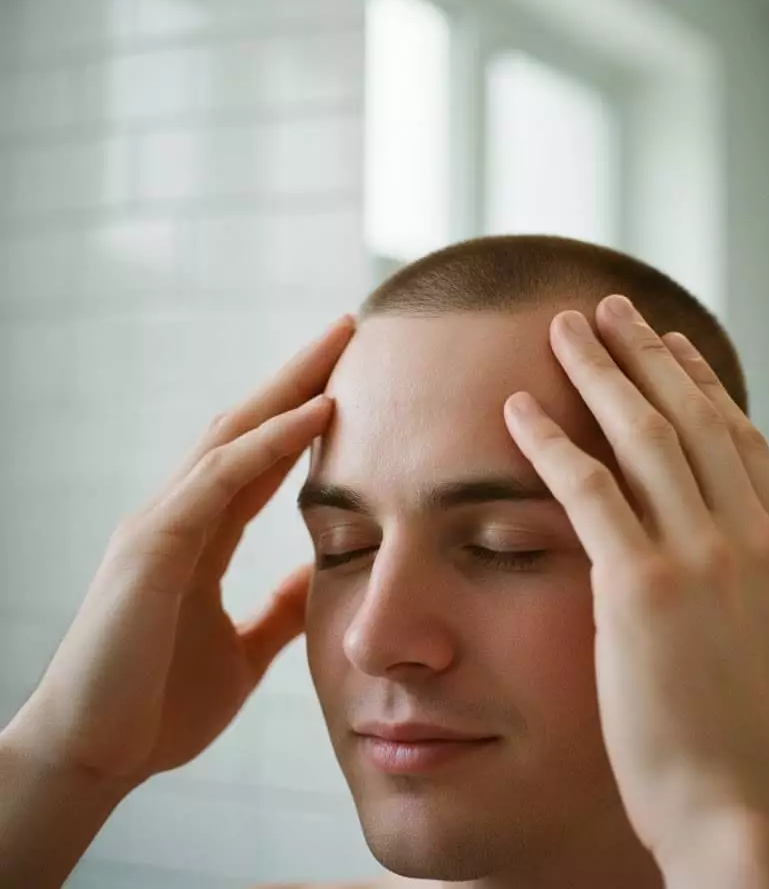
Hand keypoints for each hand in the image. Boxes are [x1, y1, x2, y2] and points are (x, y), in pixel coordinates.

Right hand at [4, 317, 353, 790]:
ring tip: (338, 344)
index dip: (304, 412)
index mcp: (201, 534)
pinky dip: (270, 442)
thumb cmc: (157, 707)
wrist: (93, 761)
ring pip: (233, 434)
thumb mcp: (244, 649)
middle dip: (298, 375)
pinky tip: (315, 414)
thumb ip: (280, 607)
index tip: (354, 377)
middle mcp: (179, 514)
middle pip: (248, 425)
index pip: (262, 455)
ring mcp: (161, 524)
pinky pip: (220, 478)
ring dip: (289, 387)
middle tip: (348, 329)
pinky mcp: (152, 546)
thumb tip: (323, 575)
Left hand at [503, 296, 768, 877]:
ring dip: (600, 373)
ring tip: (563, 330)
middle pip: (693, 417)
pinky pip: (588, 490)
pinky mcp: (642, 589)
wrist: (748, 815)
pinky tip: (517, 408)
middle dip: (646, 354)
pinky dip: (551, 442)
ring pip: (643, 435)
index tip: (672, 348)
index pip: (740, 440)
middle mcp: (752, 538)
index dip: (701, 386)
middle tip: (609, 309)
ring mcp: (701, 558)